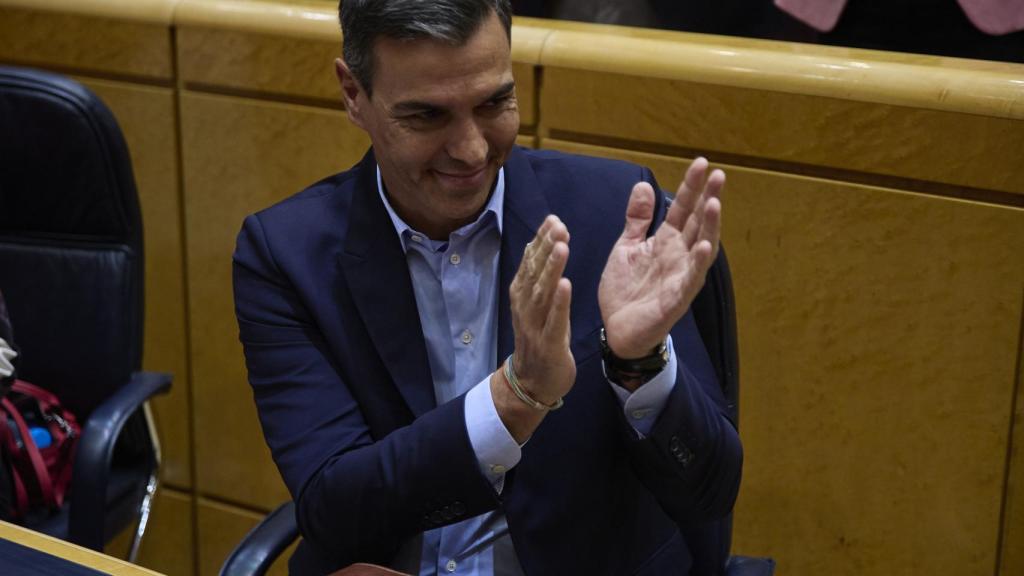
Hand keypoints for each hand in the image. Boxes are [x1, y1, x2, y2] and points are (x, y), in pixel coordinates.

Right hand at [492, 215, 575, 440]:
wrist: (531, 383)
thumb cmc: (538, 339)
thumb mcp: (536, 304)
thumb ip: (538, 276)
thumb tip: (542, 242)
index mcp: (523, 294)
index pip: (531, 262)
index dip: (541, 240)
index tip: (553, 218)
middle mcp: (525, 306)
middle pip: (535, 272)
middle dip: (546, 247)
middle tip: (558, 224)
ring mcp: (535, 325)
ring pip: (543, 292)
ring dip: (551, 268)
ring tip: (562, 246)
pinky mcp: (549, 343)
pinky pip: (554, 320)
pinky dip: (560, 302)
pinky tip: (566, 285)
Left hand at [598, 157, 723, 358]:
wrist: (616, 330)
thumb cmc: (626, 290)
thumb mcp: (627, 247)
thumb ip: (638, 219)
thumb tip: (645, 185)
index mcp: (667, 242)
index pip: (683, 209)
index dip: (691, 187)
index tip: (700, 162)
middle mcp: (679, 257)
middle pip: (698, 224)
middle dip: (708, 200)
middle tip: (718, 174)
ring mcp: (680, 278)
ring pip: (701, 249)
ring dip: (710, 227)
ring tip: (715, 204)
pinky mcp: (675, 301)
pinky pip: (690, 281)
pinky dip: (697, 264)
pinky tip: (703, 247)